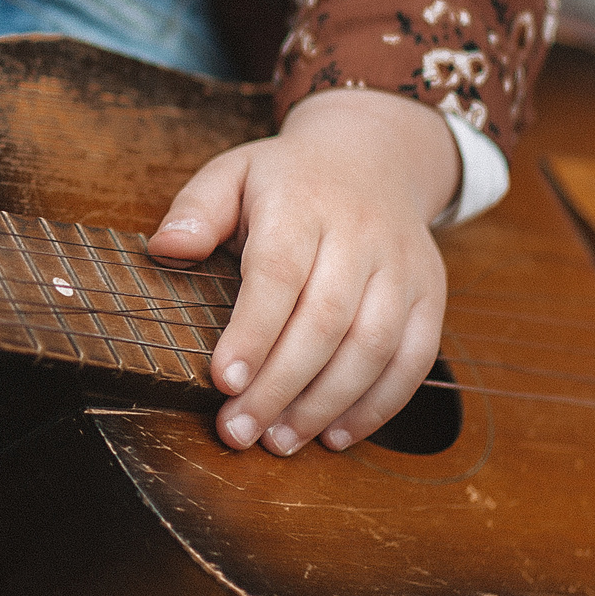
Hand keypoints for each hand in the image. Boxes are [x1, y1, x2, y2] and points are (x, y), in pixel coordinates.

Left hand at [146, 91, 457, 455]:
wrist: (374, 155)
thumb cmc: (288, 179)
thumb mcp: (232, 173)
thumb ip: (197, 209)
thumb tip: (165, 248)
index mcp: (302, 205)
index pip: (279, 274)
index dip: (253, 332)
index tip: (222, 381)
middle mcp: (360, 236)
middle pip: (325, 321)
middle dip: (280, 386)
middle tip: (239, 431)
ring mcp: (402, 267)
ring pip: (373, 346)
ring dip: (325, 404)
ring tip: (279, 440)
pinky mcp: (429, 295)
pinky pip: (414, 359)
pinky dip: (377, 405)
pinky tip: (334, 434)